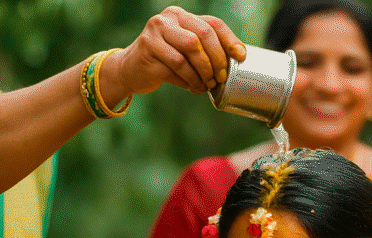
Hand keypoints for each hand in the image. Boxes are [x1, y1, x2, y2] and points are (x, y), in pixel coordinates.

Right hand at [108, 6, 246, 97]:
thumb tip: (235, 62)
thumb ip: (204, 50)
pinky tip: (193, 87)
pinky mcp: (148, 48)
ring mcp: (156, 31)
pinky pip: (177, 66)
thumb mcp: (185, 52)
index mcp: (182, 16)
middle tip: (220, 78)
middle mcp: (169, 18)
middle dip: (217, 59)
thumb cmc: (164, 62)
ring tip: (207, 85)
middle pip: (203, 35)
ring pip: (191, 50)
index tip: (240, 57)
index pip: (212, 24)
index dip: (230, 40)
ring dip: (203, 72)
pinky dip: (190, 80)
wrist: (130, 70)